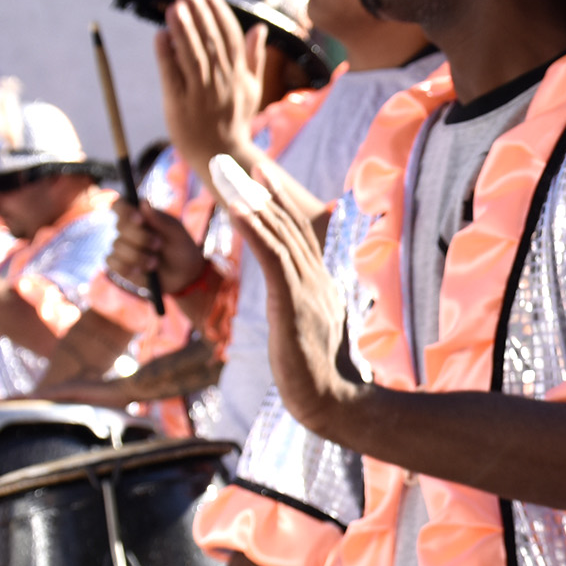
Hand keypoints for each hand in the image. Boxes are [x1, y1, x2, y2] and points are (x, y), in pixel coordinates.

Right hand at [112, 196, 209, 297]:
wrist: (184, 275)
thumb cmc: (181, 249)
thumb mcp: (176, 234)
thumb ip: (160, 220)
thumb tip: (143, 203)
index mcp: (141, 216)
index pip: (121, 205)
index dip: (124, 209)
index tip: (139, 218)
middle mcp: (128, 230)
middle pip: (120, 226)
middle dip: (140, 237)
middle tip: (158, 244)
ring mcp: (122, 248)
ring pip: (117, 247)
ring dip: (138, 256)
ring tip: (155, 263)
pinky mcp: (119, 266)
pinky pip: (112, 263)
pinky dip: (126, 267)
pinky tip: (140, 271)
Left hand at [157, 0, 265, 170]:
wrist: (221, 156)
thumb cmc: (235, 119)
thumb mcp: (251, 88)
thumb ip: (254, 57)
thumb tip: (259, 28)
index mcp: (239, 74)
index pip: (230, 35)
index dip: (219, 11)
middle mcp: (222, 82)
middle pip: (211, 40)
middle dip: (199, 11)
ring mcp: (201, 94)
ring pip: (193, 56)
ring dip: (183, 29)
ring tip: (173, 5)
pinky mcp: (181, 105)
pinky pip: (173, 76)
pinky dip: (167, 55)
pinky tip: (160, 35)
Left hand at [215, 162, 355, 438]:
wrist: (336, 403)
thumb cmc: (321, 380)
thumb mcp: (312, 336)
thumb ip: (307, 312)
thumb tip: (299, 307)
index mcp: (321, 286)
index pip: (300, 234)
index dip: (279, 202)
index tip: (262, 174)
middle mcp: (317, 280)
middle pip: (290, 225)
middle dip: (264, 191)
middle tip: (241, 161)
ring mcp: (308, 290)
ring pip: (279, 235)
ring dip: (252, 202)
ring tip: (229, 177)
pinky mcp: (294, 303)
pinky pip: (272, 258)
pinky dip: (254, 230)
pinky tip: (236, 210)